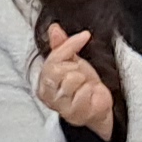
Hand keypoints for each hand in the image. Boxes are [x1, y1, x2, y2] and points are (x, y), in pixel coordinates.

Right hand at [35, 23, 116, 141]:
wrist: (98, 106)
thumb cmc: (82, 85)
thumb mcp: (72, 61)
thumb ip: (62, 46)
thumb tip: (54, 28)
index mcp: (43, 81)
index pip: (52, 58)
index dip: (69, 45)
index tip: (85, 36)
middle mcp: (48, 95)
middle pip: (58, 69)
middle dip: (76, 67)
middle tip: (81, 73)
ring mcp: (60, 106)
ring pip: (72, 79)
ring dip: (84, 80)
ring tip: (85, 85)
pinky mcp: (75, 114)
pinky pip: (84, 92)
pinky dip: (91, 90)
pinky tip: (90, 95)